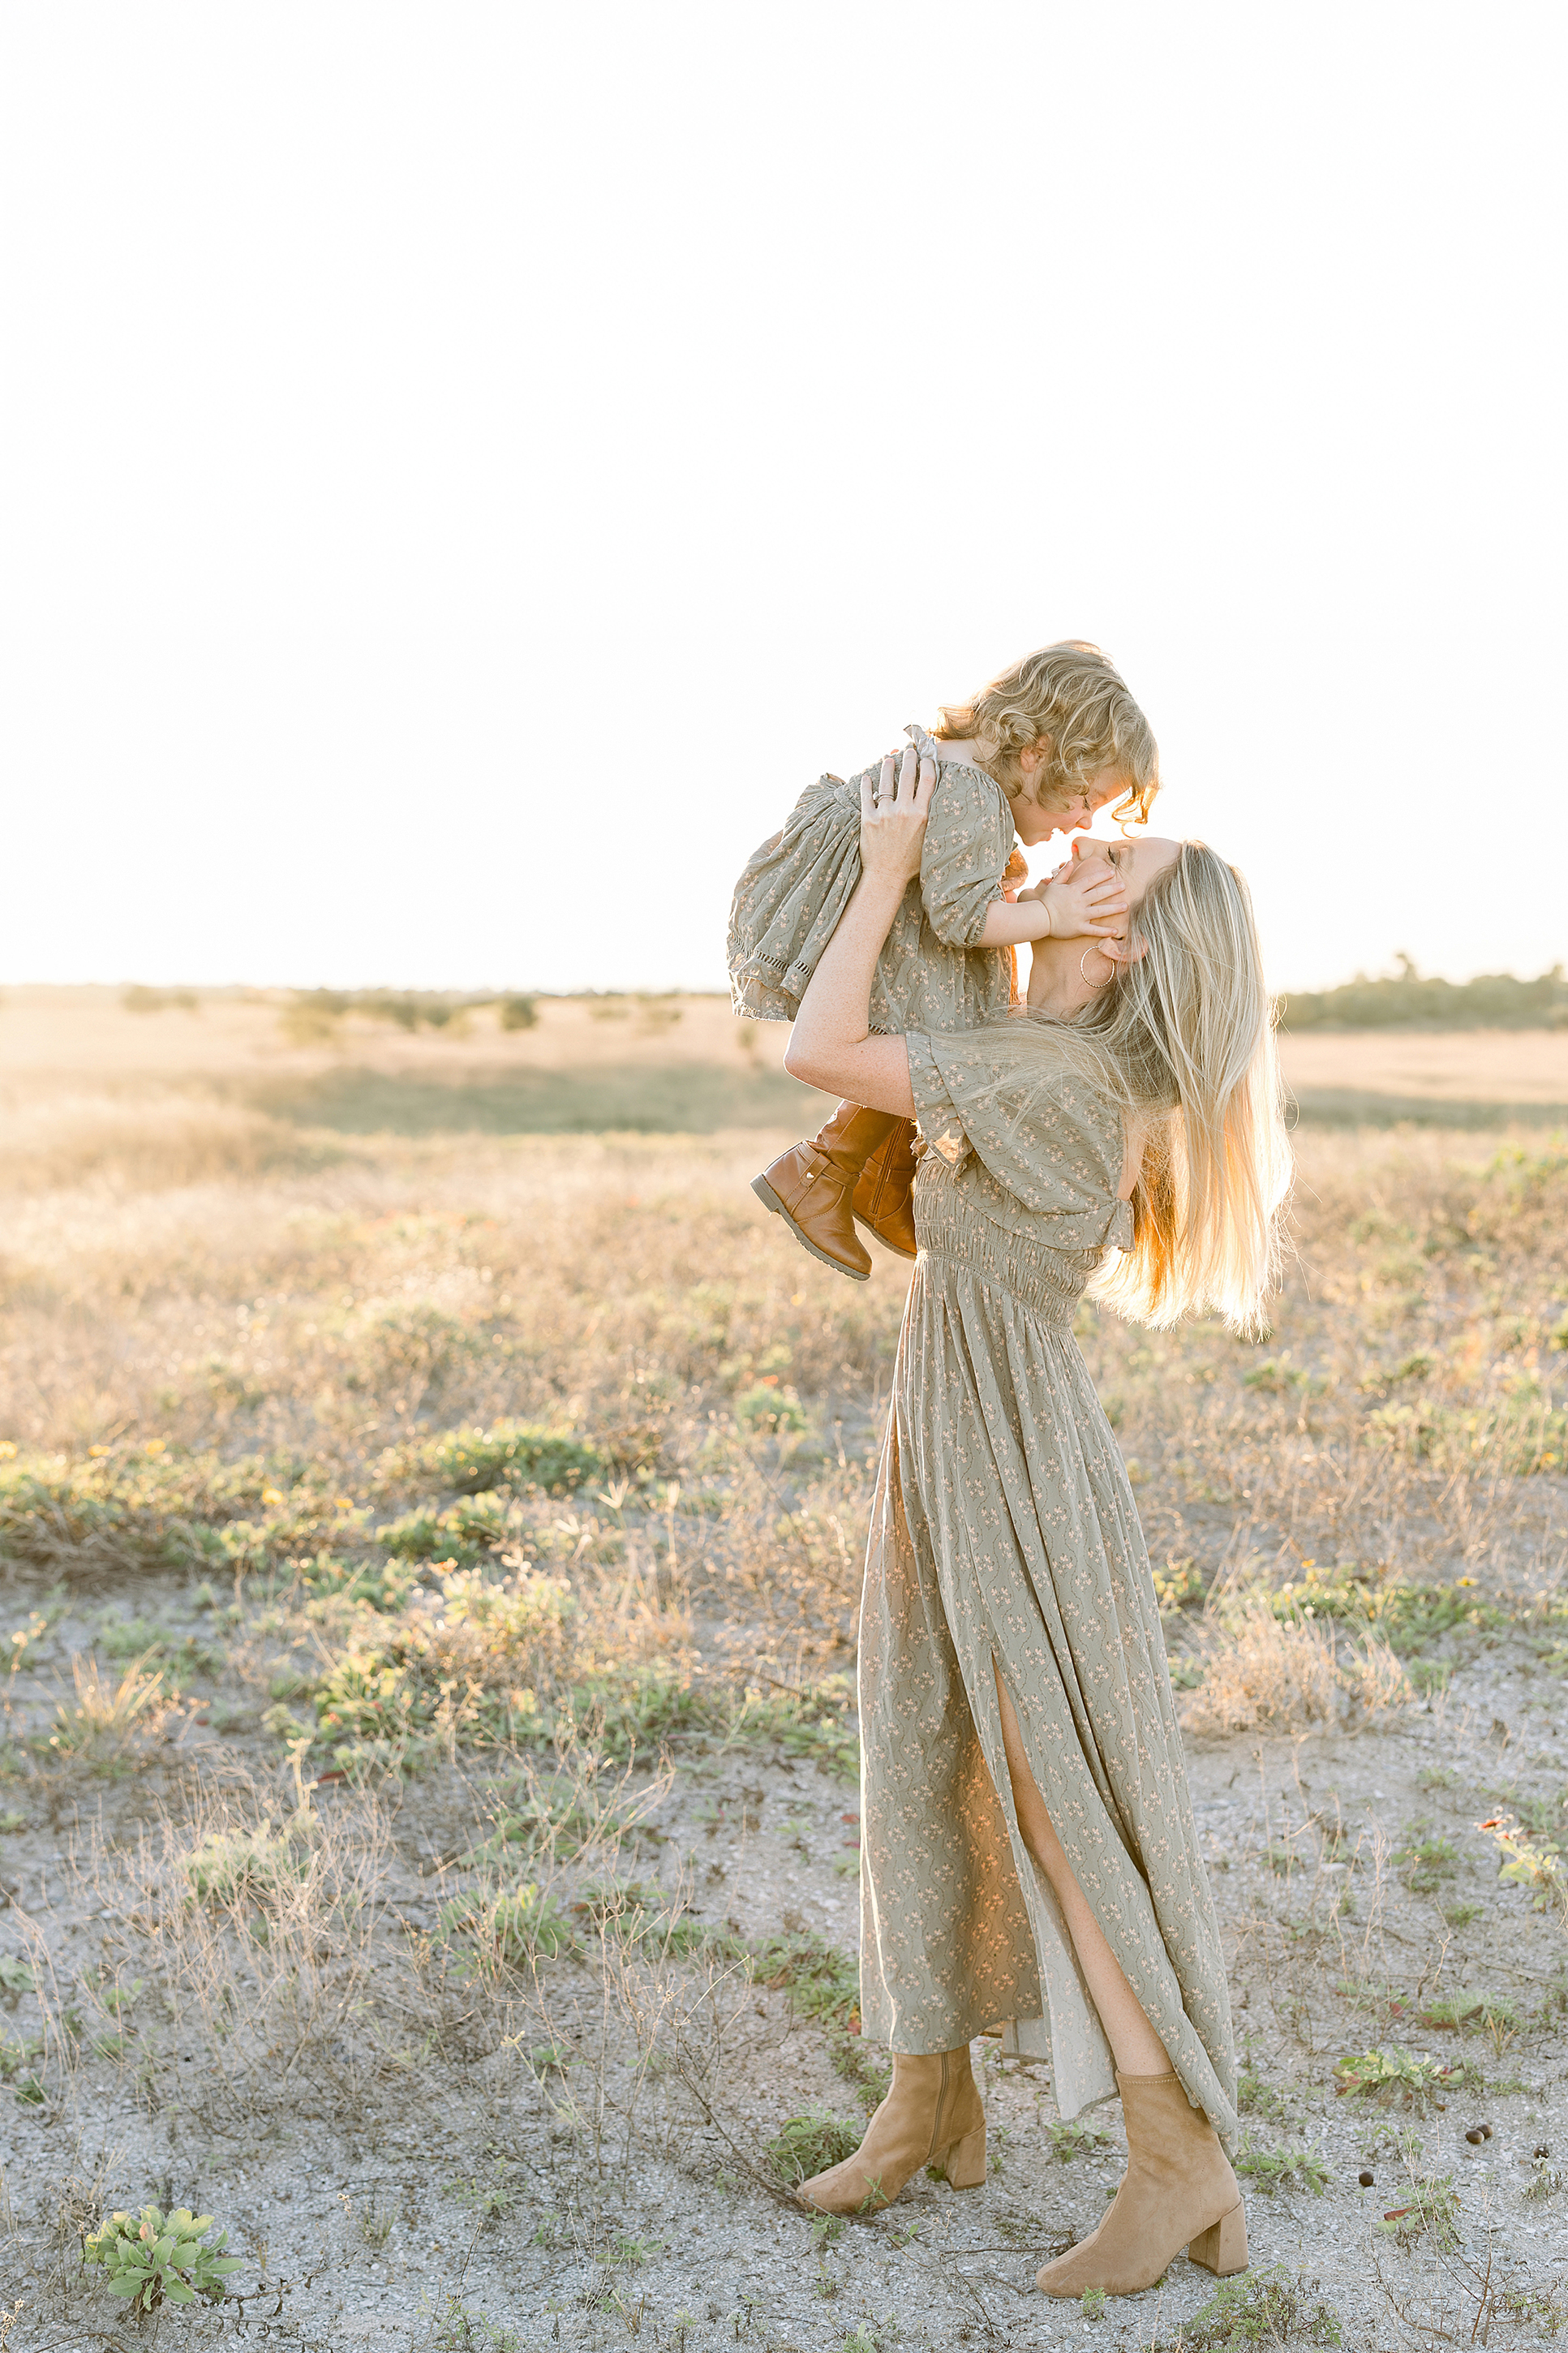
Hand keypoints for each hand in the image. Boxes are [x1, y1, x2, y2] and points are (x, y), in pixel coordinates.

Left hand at [859, 743, 935, 888]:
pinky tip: (867, 777)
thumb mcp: (929, 838)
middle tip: (908, 751)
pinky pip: (866, 796)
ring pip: (886, 782)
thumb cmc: (911, 862)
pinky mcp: (868, 819)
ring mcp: (885, 814)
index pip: (928, 779)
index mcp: (922, 815)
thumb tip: (934, 799)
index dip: (928, 764)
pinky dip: (866, 784)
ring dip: (887, 766)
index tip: (926, 757)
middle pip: (908, 775)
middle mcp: (904, 811)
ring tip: (888, 759)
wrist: (887, 876)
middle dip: (909, 758)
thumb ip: (930, 817)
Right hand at [1035, 860, 1127, 939]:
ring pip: (1100, 911)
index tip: (1112, 872)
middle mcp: (1079, 902)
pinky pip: (1094, 930)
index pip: (1090, 880)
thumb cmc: (1046, 901)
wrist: (1040, 918)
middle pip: (1099, 894)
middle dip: (1112, 889)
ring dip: (1114, 908)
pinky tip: (1116, 931)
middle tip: (1124, 885)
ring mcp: (1080, 916)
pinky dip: (1105, 931)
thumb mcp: (1054, 884)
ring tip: (1125, 906)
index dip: (1101, 875)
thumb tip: (1070, 861)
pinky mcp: (1079, 928)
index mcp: (1073, 890)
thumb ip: (1064, 873)